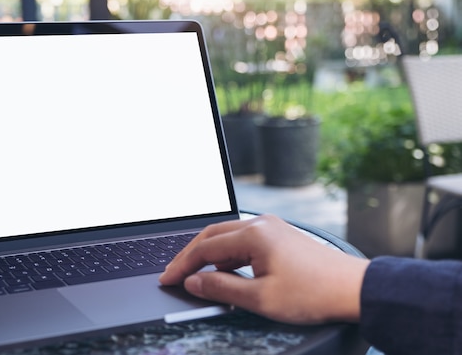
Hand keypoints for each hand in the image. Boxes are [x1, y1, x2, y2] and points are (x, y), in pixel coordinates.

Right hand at [159, 214, 368, 323]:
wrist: (354, 289)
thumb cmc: (314, 293)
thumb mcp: (261, 298)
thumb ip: (221, 289)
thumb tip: (193, 283)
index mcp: (253, 235)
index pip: (205, 248)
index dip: (182, 266)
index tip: (168, 279)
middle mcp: (260, 224)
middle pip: (212, 236)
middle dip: (190, 256)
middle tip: (174, 275)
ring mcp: (271, 227)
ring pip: (227, 238)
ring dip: (209, 256)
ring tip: (196, 276)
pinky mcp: (279, 235)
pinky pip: (243, 241)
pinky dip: (228, 256)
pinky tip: (225, 272)